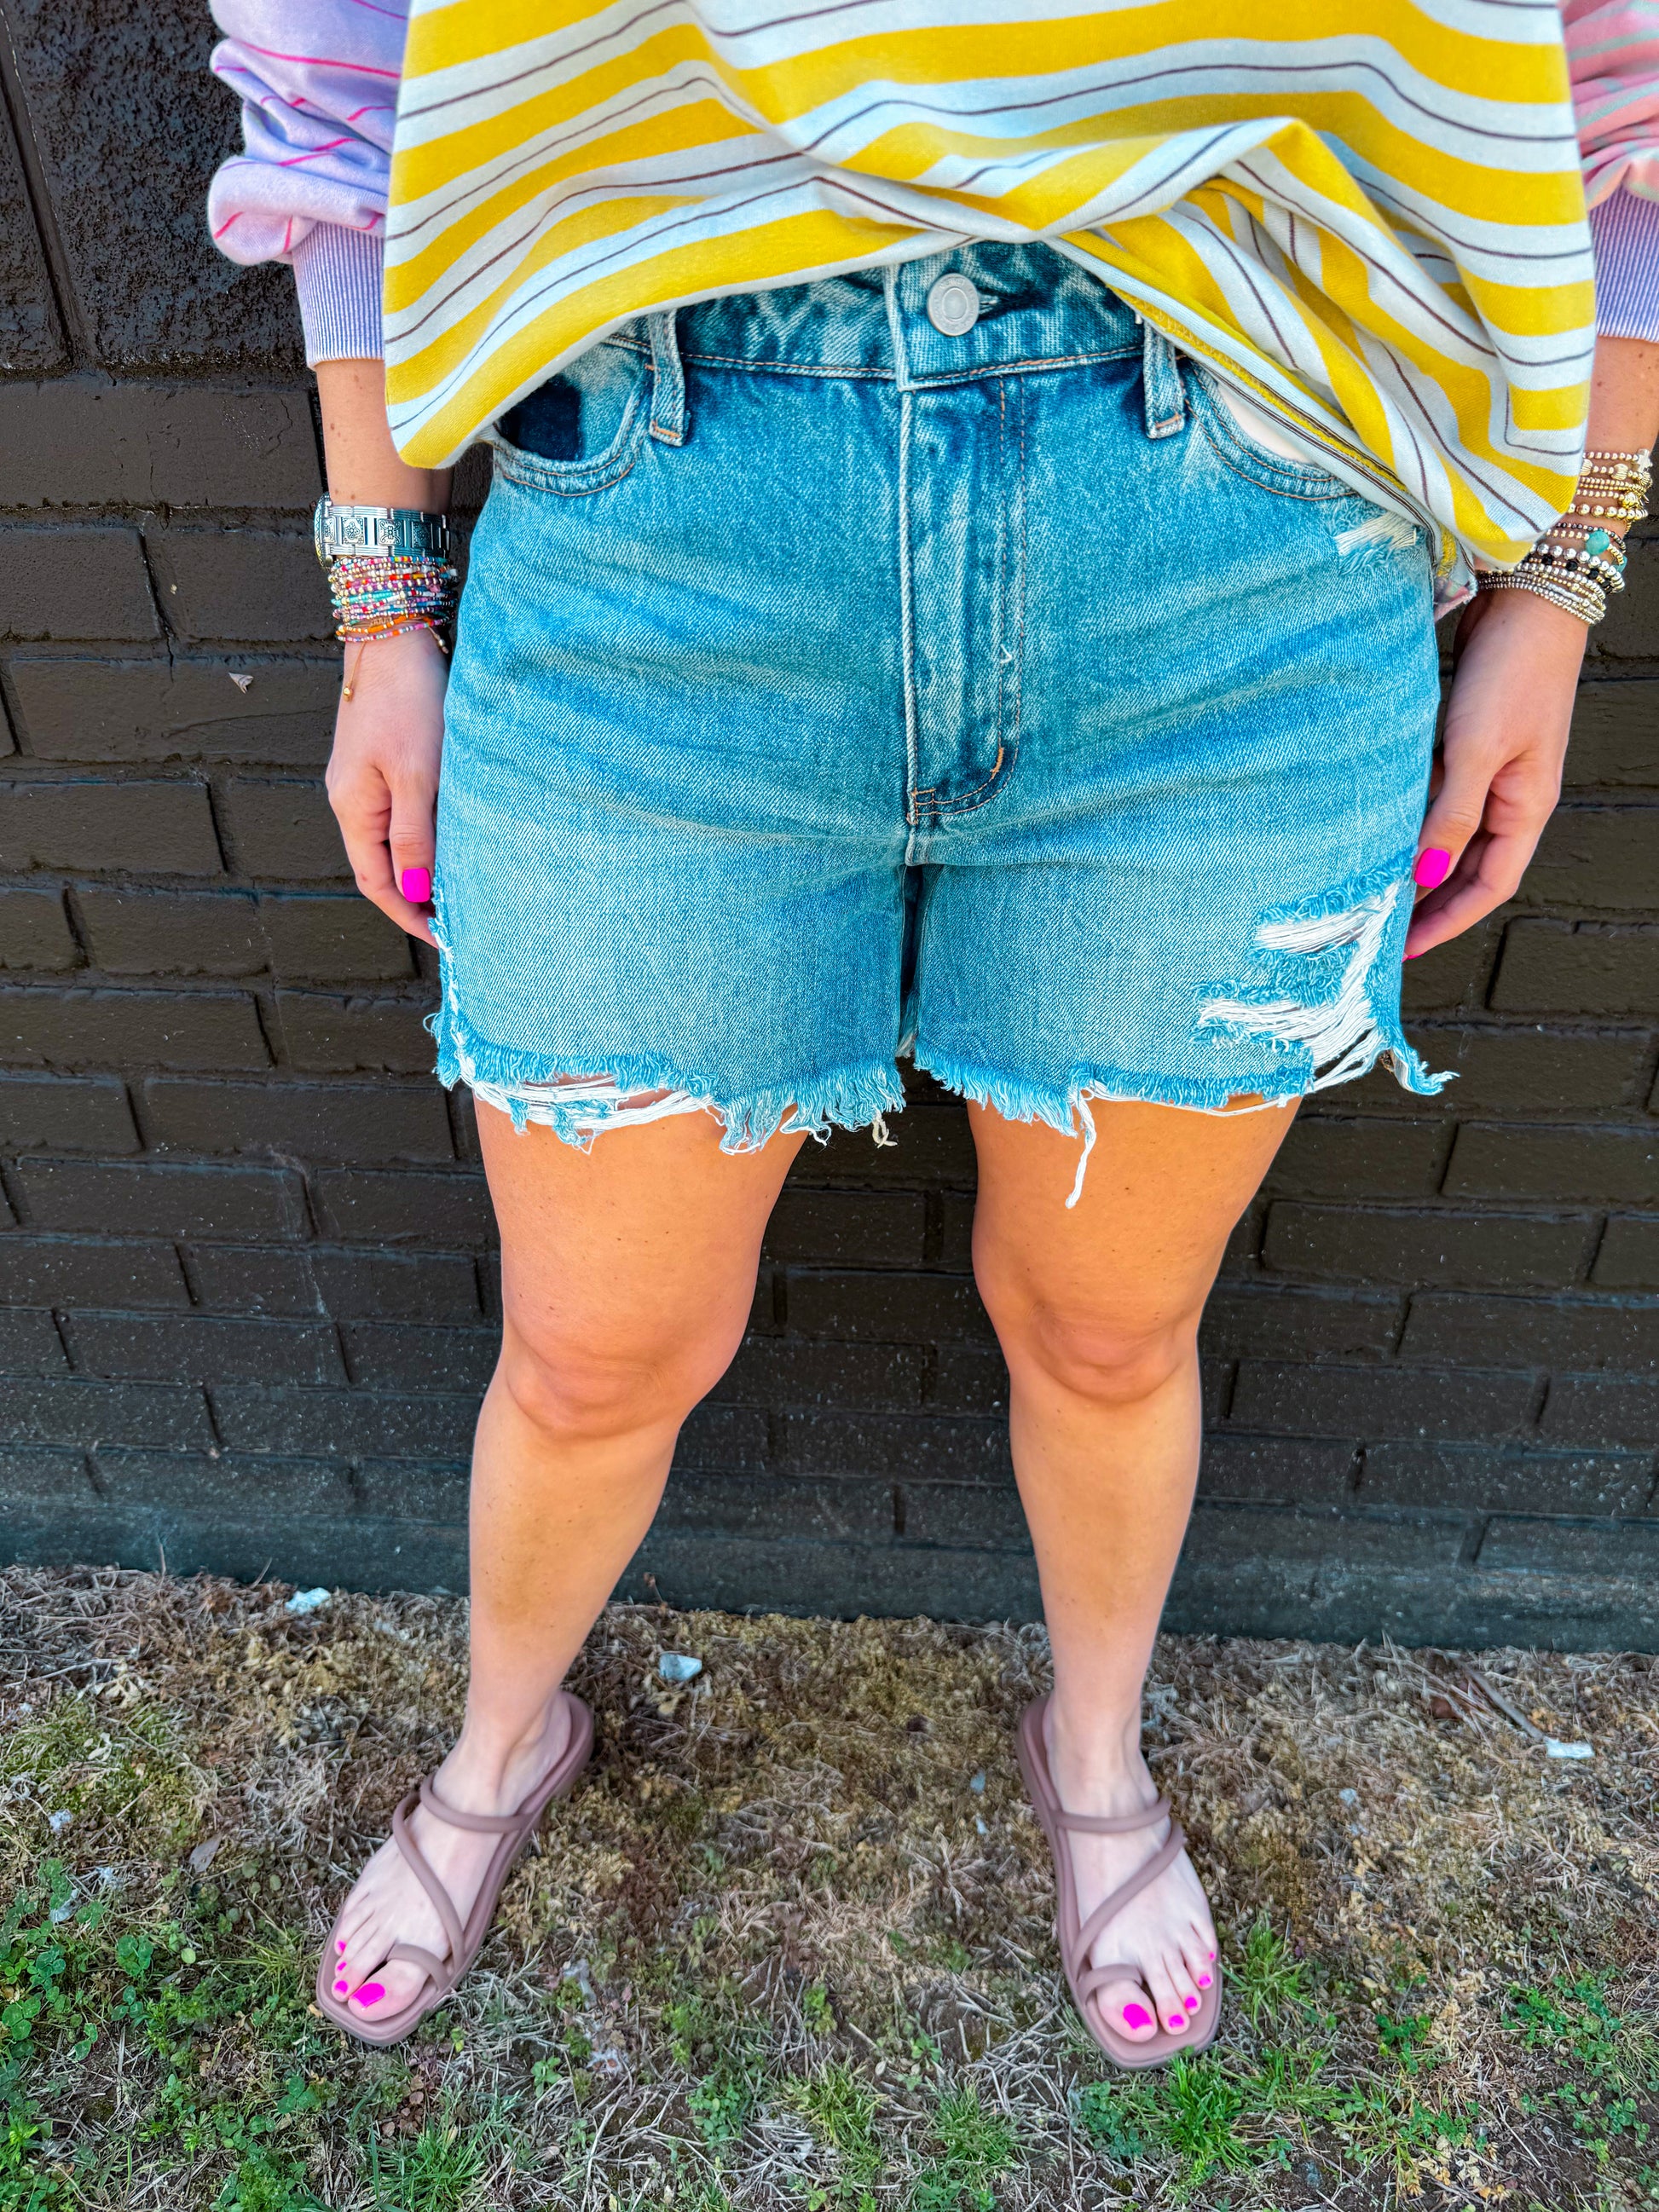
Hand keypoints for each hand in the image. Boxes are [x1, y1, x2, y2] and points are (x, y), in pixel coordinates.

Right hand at [324, 624, 448, 947]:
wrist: (394, 631)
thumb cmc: (408, 700)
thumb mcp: (417, 775)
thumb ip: (415, 837)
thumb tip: (418, 894)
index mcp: (352, 808)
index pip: (376, 883)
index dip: (408, 915)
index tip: (444, 938)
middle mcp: (352, 798)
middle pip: (383, 866)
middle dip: (418, 897)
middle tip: (462, 920)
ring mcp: (366, 779)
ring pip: (396, 839)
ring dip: (426, 866)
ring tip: (465, 887)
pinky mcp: (385, 759)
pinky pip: (404, 812)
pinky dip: (429, 834)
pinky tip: (457, 839)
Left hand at [1404, 584, 1585, 958]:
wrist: (1526, 600)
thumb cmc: (1510, 673)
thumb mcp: (1476, 751)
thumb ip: (1450, 814)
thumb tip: (1426, 874)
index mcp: (1526, 808)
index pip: (1488, 888)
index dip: (1447, 923)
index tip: (1403, 949)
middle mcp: (1511, 796)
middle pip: (1468, 867)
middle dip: (1428, 900)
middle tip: (1377, 924)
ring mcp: (1491, 770)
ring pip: (1450, 833)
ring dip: (1416, 858)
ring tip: (1368, 883)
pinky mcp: (1469, 743)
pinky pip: (1439, 796)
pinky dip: (1411, 816)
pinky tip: (1376, 826)